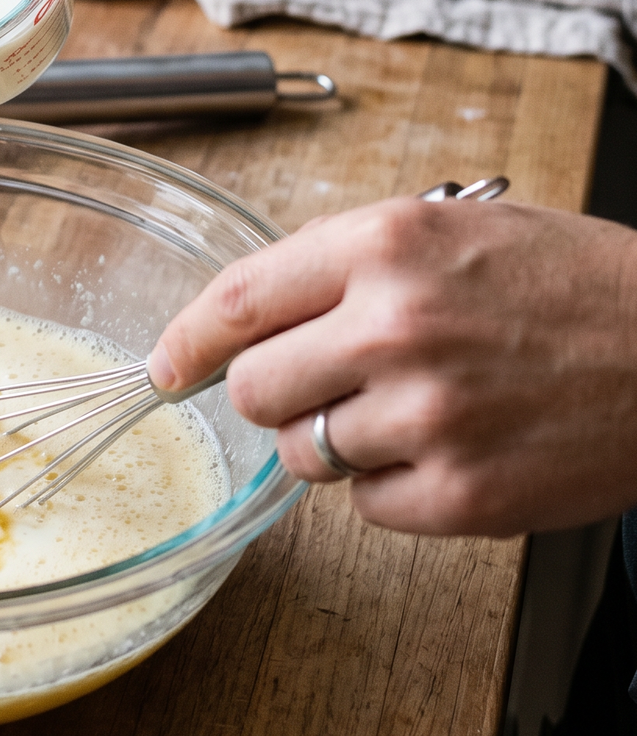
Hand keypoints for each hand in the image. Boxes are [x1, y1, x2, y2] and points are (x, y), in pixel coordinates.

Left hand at [145, 196, 636, 537]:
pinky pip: (364, 506)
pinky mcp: (462, 495)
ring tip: (408, 410)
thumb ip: (342, 266)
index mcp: (385, 245)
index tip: (166, 365)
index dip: (185, 340)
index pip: (235, 301)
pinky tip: (447, 448)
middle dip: (272, 392)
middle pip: (252, 388)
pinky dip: (391, 487)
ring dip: (333, 440)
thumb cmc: (569, 283)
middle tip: (322, 384)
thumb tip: (245, 319)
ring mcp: (429, 416)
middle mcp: (395, 327)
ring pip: (302, 453)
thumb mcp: (449, 229)